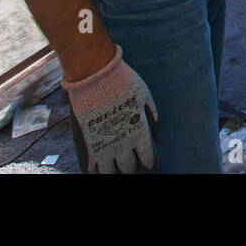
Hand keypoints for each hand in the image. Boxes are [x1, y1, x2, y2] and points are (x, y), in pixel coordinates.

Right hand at [63, 45, 157, 173]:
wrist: (96, 75)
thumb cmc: (123, 81)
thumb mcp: (144, 94)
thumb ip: (151, 113)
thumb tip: (156, 128)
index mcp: (140, 131)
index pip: (148, 158)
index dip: (149, 162)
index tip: (147, 161)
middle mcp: (123, 142)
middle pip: (128, 167)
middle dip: (130, 166)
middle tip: (129, 160)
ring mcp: (105, 144)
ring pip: (110, 171)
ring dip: (113, 170)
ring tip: (114, 165)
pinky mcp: (89, 142)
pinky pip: (93, 166)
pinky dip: (97, 169)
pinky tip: (99, 167)